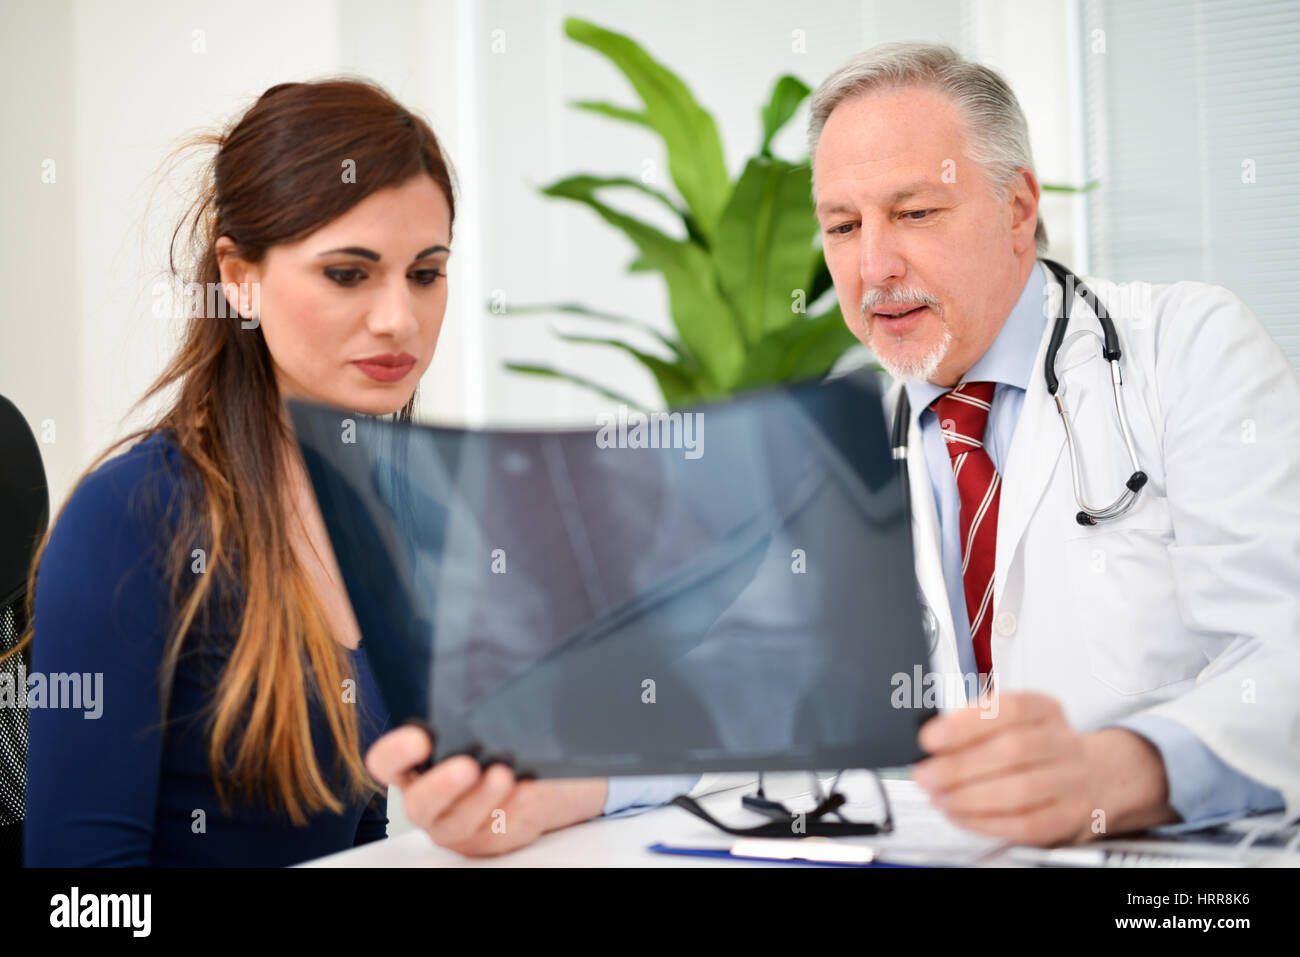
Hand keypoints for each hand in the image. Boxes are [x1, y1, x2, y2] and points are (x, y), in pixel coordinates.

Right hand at [365, 726, 609, 856]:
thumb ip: (470, 712)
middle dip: (441, 785)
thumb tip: (480, 671)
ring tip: (503, 774)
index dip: (395, 753)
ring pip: (459, 822)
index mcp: (413, 768)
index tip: (420, 738)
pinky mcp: (487, 840)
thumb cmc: (497, 746)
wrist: (535, 781)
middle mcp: (428, 801)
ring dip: (482, 798)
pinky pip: (496, 832)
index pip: (386, 763)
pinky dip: (512, 810)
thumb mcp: (480, 725)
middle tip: (466, 766)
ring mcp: (455, 825)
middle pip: (419, 803)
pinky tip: (525, 790)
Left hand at [911, 691, 1175, 845]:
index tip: (930, 738)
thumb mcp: (1013, 722)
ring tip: (939, 798)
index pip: (1008, 709)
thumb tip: (932, 741)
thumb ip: (975, 726)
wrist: (1095, 776)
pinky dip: (986, 822)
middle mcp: (1062, 743)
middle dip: (959, 766)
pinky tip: (961, 816)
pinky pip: (1026, 824)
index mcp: (1044, 711)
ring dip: (969, 798)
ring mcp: (1071, 782)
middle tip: (925, 775)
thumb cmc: (1039, 747)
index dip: (966, 724)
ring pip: (1020, 791)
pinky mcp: (1070, 817)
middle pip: (1012, 751)